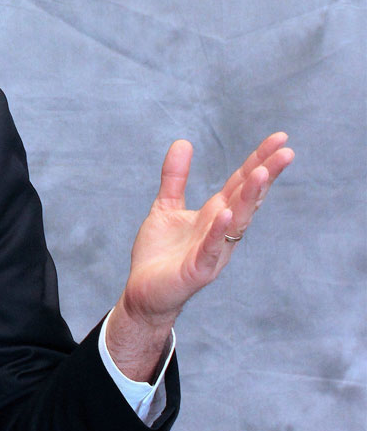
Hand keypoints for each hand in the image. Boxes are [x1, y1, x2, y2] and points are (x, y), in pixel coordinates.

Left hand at [105, 134, 293, 379]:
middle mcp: (221, 231)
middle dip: (265, 175)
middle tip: (286, 151)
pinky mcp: (197, 270)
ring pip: (236, 222)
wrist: (143, 292)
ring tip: (260, 173)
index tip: (280, 138)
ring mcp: (213, 250)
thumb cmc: (160, 253)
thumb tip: (183, 141)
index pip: (241, 183)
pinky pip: (211, 248)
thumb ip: (175, 177)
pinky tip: (226, 213)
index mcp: (215, 214)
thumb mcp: (166, 206)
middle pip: (247, 198)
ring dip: (249, 198)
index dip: (259, 160)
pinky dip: (219, 232)